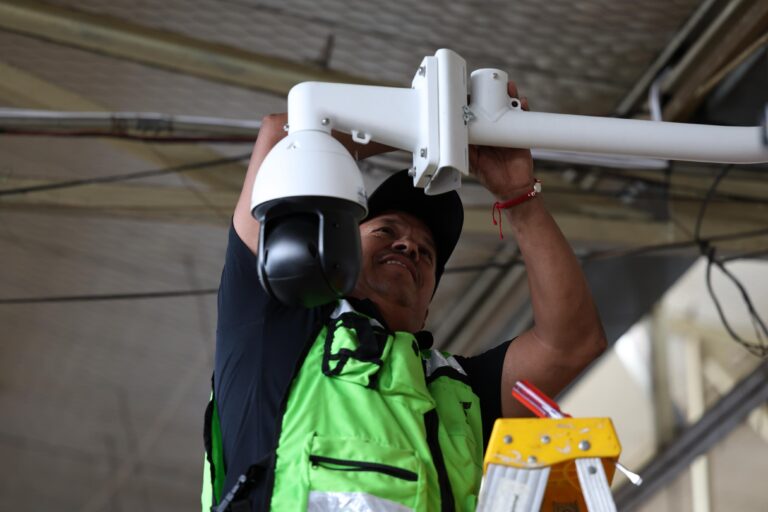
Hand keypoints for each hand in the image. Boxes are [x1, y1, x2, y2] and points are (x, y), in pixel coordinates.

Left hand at [468, 82, 533, 198]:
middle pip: (495, 108)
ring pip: (509, 110)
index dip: (476, 104)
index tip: (472, 93)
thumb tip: (455, 135)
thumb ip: (465, 151)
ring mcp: (508, 131)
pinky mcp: (521, 134)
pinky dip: (523, 108)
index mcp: (482, 137)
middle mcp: (495, 131)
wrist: (513, 188)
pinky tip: (522, 101)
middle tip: (494, 84)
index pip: (478, 115)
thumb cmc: (491, 177)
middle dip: (495, 95)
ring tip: (510, 87)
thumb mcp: (473, 163)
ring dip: (510, 97)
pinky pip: (523, 118)